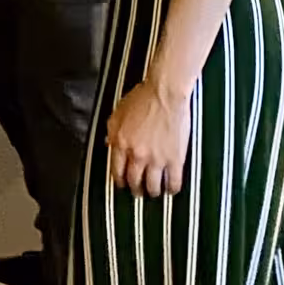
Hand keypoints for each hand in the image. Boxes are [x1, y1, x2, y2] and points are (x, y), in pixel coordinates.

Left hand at [106, 78, 191, 197]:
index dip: (120, 181)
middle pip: (134, 182)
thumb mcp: (119, 112)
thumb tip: (108, 145)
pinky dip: (171, 190)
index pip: (117, 172)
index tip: (124, 184)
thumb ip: (112, 131)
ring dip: (152, 192)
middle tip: (139, 191)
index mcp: (121, 143)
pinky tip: (171, 189)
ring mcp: (156, 159)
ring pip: (153, 187)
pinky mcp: (175, 159)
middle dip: (136, 190)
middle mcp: (136, 154)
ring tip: (154, 191)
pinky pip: (173, 183)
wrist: (165, 92)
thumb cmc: (143, 97)